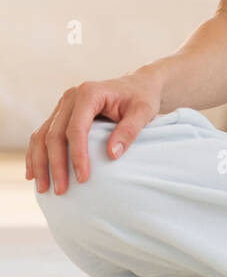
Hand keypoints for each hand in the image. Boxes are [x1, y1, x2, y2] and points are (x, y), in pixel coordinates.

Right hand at [26, 73, 162, 195]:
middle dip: (56, 165)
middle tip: (60, 191)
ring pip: (42, 136)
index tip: (83, 178)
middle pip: (54, 134)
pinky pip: (41, 134)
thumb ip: (129, 130)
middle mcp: (71, 97)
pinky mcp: (60, 114)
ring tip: (44, 188)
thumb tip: (111, 154)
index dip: (77, 155)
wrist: (136, 85)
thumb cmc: (141, 98)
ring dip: (40, 163)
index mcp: (90, 93)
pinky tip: (33, 174)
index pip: (76, 128)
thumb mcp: (143, 112)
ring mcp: (63, 105)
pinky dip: (36, 154)